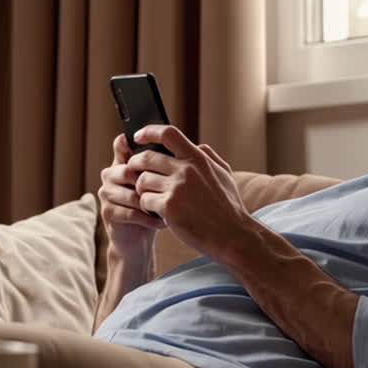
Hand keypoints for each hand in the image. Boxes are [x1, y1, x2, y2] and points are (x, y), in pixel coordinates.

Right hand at [97, 134, 165, 261]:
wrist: (138, 238)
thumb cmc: (151, 206)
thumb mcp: (157, 183)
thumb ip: (162, 165)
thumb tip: (188, 146)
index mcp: (122, 163)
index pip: (121, 144)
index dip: (132, 143)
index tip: (152, 151)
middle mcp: (110, 175)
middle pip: (127, 170)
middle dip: (149, 183)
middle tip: (168, 192)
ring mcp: (106, 194)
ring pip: (131, 194)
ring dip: (152, 203)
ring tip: (168, 209)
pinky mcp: (107, 212)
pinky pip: (131, 212)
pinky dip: (149, 219)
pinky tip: (162, 222)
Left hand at [126, 125, 250, 260]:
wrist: (232, 235)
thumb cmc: (229, 206)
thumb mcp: (224, 174)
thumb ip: (209, 157)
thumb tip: (197, 145)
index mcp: (198, 159)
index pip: (168, 133)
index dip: (149, 132)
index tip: (138, 137)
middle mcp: (186, 170)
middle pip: (146, 157)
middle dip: (135, 164)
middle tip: (135, 172)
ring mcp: (176, 188)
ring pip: (142, 180)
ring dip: (142, 189)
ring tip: (150, 197)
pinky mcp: (169, 207)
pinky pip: (145, 200)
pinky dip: (146, 207)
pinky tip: (155, 212)